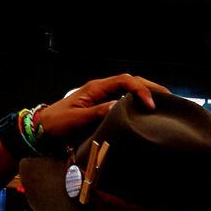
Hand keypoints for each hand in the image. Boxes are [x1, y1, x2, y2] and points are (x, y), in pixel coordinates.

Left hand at [38, 74, 168, 143]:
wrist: (42, 130)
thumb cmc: (56, 124)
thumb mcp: (76, 119)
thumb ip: (97, 112)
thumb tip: (120, 106)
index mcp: (96, 88)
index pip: (125, 80)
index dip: (140, 89)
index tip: (150, 105)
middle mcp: (101, 89)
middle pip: (130, 81)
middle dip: (150, 87)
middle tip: (169, 99)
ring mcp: (101, 97)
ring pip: (128, 90)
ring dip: (145, 94)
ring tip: (163, 104)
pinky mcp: (101, 107)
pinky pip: (123, 100)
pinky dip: (136, 103)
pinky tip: (145, 112)